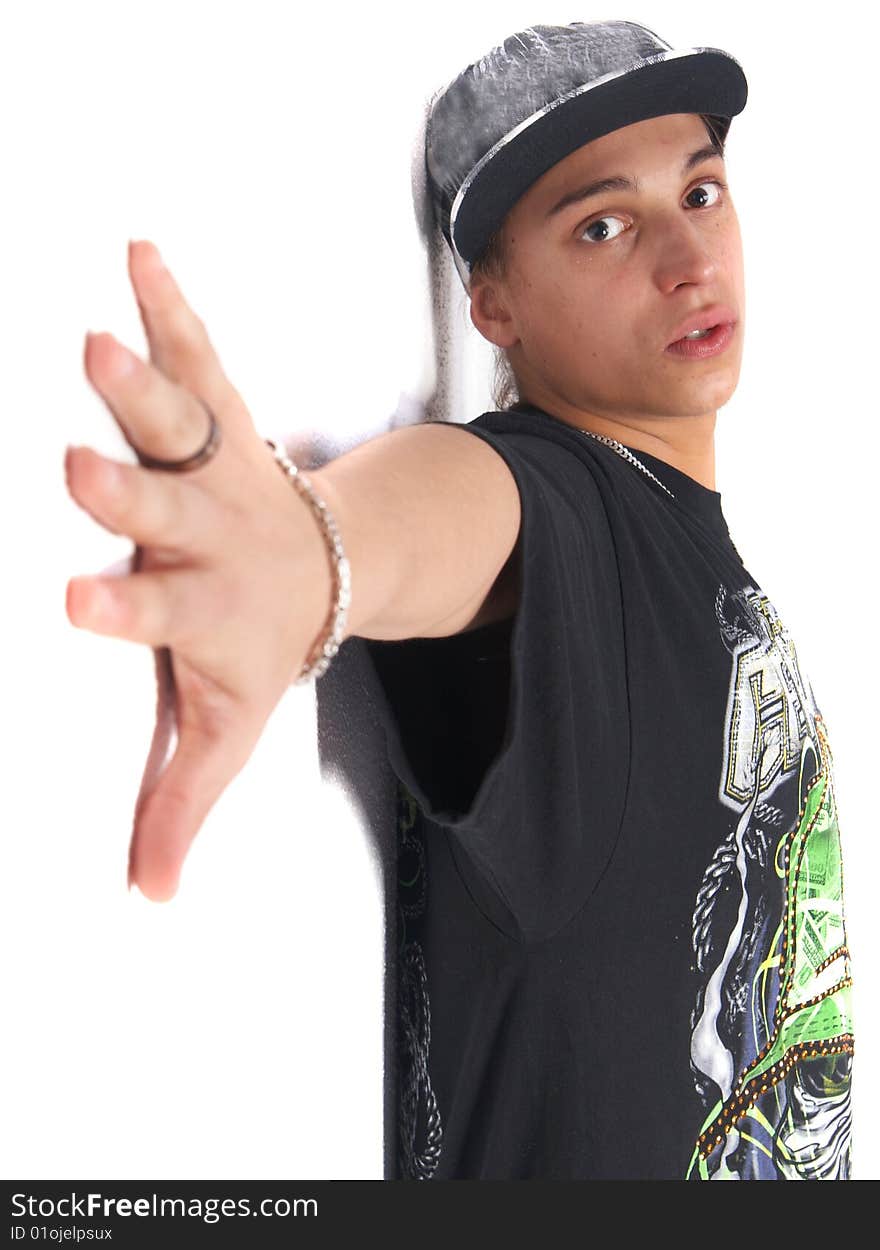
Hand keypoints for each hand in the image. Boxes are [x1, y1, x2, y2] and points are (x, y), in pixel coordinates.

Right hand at [65, 240, 333, 902]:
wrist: (334, 571)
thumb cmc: (263, 644)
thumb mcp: (230, 725)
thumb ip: (184, 801)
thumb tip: (148, 896)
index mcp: (203, 605)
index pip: (157, 613)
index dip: (120, 611)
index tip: (76, 604)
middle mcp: (212, 532)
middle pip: (166, 512)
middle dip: (125, 492)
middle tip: (77, 469)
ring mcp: (222, 469)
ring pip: (182, 425)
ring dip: (141, 386)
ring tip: (100, 342)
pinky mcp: (228, 419)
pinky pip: (201, 359)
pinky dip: (172, 309)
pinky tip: (140, 254)